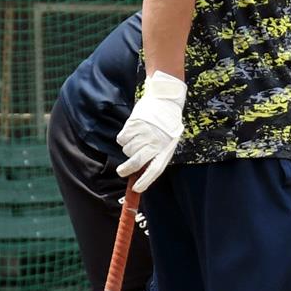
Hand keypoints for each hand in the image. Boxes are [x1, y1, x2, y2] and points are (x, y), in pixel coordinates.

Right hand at [116, 71, 186, 192]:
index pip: (155, 169)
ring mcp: (143, 133)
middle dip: (126, 169)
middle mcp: (154, 142)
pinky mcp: (133, 125)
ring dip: (128, 148)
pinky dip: (123, 138)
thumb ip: (157, 155)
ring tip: (137, 139)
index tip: (136, 189)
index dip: (145, 181)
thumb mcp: (168, 141)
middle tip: (121, 172)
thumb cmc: (167, 125)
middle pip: (136, 162)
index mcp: (166, 148)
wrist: (164, 101)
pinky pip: (122, 139)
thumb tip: (142, 171)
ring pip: (127, 150)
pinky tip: (132, 131)